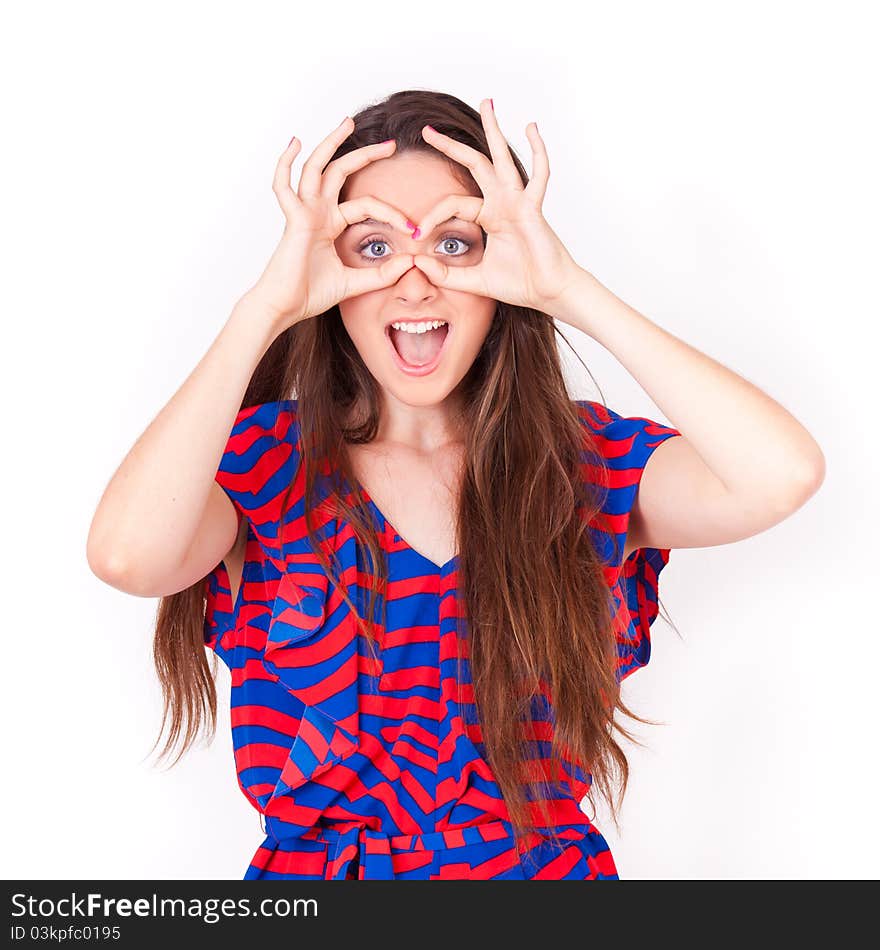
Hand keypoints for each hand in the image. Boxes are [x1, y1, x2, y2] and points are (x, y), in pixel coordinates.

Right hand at [245, 118, 415, 333]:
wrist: (284, 307)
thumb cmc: (309, 295)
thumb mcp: (354, 283)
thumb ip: (380, 274)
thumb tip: (411, 264)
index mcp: (330, 224)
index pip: (365, 205)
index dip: (391, 213)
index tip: (413, 228)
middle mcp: (317, 212)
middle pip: (341, 172)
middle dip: (365, 155)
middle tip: (390, 144)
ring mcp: (303, 212)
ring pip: (317, 167)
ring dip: (331, 143)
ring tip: (348, 121)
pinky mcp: (292, 219)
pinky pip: (283, 186)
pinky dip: (285, 163)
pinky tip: (294, 142)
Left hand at [409, 99, 582, 313]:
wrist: (549, 293)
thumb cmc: (520, 284)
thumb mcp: (474, 280)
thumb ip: (446, 274)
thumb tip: (417, 263)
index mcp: (489, 216)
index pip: (453, 204)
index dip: (432, 216)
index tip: (416, 234)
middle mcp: (502, 202)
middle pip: (474, 164)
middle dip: (450, 146)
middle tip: (428, 129)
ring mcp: (519, 201)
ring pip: (501, 159)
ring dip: (493, 129)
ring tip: (486, 102)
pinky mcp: (534, 208)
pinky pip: (539, 175)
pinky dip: (537, 151)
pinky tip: (531, 127)